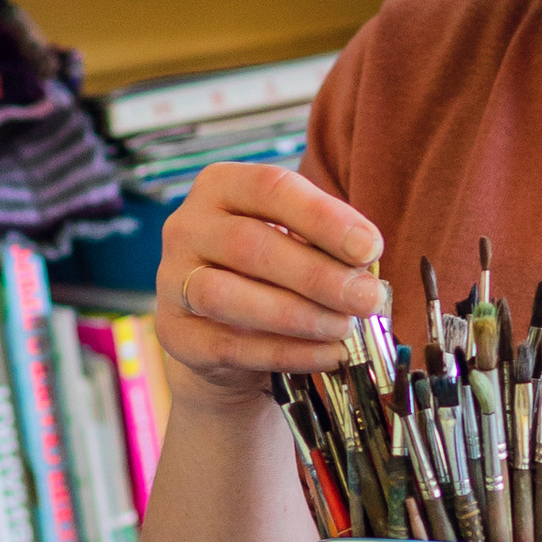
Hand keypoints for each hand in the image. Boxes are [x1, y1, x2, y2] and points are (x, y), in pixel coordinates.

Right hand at [154, 164, 386, 402]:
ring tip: (344, 328)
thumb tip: (364, 266)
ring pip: (226, 295)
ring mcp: (171, 281)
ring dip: (296, 315)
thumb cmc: (272, 273)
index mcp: (221, 186)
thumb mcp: (297, 242)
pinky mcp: (175, 334)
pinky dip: (286, 353)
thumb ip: (326, 244)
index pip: (270, 188)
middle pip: (249, 244)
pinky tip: (328, 354)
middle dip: (317, 274)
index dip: (323, 218)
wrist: (225, 333)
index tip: (370, 248)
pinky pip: (229, 346)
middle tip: (367, 299)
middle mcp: (186, 227)